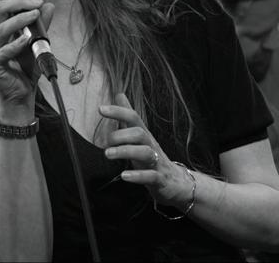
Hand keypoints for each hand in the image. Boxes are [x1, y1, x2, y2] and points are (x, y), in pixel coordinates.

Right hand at [0, 0, 54, 113]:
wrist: (21, 95)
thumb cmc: (26, 68)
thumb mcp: (37, 43)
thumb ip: (41, 25)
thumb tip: (49, 6)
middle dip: (18, 1)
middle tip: (36, 1)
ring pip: (0, 28)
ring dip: (19, 19)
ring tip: (34, 14)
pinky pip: (3, 51)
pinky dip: (15, 43)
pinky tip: (26, 39)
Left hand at [99, 93, 192, 208]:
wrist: (177, 183)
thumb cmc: (153, 156)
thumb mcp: (140, 135)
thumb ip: (128, 118)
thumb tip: (119, 94)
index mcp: (144, 135)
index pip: (133, 117)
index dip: (118, 111)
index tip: (101, 109)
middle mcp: (151, 146)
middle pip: (140, 133)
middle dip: (121, 135)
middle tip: (106, 141)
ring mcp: (157, 162)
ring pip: (145, 153)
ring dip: (125, 151)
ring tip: (108, 154)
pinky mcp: (160, 179)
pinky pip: (150, 176)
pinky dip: (137, 175)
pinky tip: (124, 175)